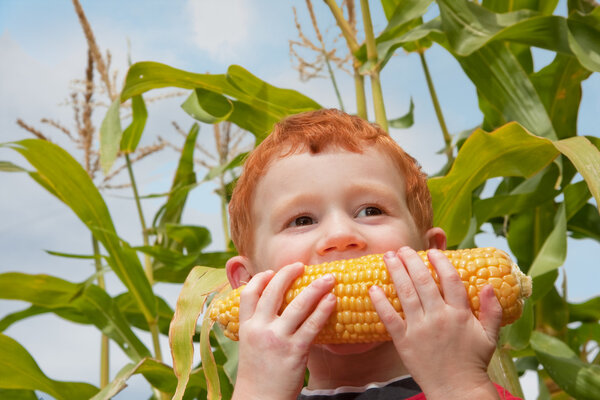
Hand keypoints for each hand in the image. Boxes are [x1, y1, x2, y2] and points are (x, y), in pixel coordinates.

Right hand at [232, 262, 336, 399]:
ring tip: (328, 278)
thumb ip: (260, 325)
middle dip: (288, 273)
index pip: (248, 293)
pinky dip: (323, 309)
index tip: (271, 272)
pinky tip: (332, 300)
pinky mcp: (295, 351)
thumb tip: (279, 307)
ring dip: (315, 287)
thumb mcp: (250, 346)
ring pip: (297, 305)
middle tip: (301, 265)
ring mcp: (277, 339)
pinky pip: (312, 325)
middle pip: (273, 291)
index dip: (260, 278)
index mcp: (246, 327)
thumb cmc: (259, 374)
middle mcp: (260, 329)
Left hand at [369, 247, 502, 399]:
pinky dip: (380, 302)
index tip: (432, 251)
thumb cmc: (473, 362)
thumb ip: (492, 310)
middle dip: (411, 261)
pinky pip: (390, 318)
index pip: (450, 280)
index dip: (440, 262)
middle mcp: (439, 317)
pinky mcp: (405, 341)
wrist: (457, 389)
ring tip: (388, 257)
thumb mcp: (489, 336)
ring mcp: (420, 329)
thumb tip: (489, 285)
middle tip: (402, 248)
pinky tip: (373, 288)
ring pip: (406, 294)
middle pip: (423, 282)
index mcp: (460, 314)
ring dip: (396, 272)